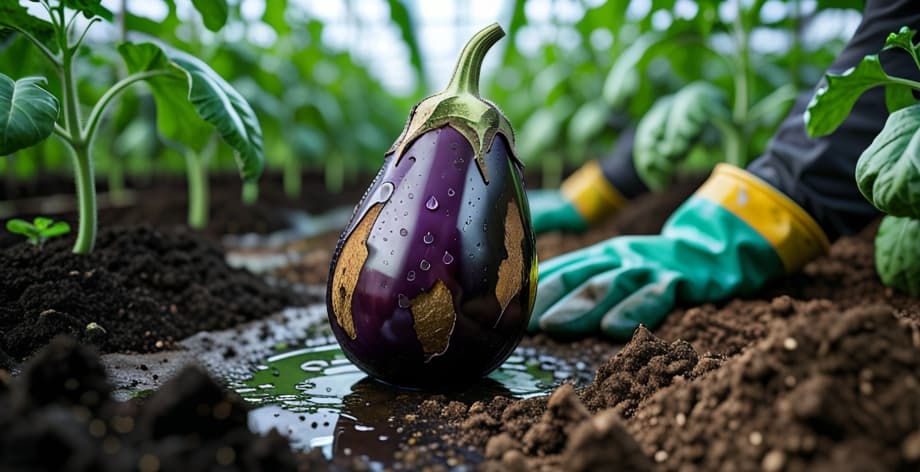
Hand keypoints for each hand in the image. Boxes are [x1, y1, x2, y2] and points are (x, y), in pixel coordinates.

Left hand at [529, 164, 829, 337]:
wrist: (713, 247)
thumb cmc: (654, 266)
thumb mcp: (619, 267)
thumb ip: (587, 282)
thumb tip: (538, 311)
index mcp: (603, 254)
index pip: (563, 267)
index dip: (535, 286)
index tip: (506, 306)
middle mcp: (621, 255)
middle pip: (580, 276)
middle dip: (550, 299)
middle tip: (523, 321)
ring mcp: (648, 266)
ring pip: (610, 284)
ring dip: (580, 306)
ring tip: (555, 327)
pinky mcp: (677, 279)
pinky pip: (653, 296)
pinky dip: (632, 311)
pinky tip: (614, 329)